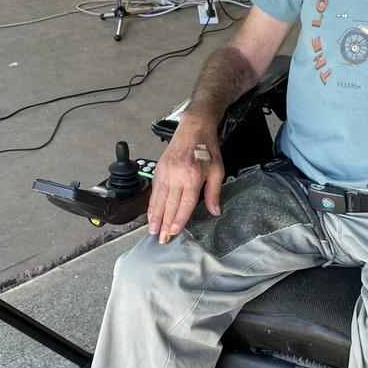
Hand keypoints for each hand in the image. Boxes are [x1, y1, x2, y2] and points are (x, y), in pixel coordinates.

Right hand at [147, 118, 223, 242]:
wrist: (194, 129)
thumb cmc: (207, 149)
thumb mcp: (218, 170)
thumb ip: (214, 193)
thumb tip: (215, 212)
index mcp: (192, 176)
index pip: (185, 203)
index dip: (179, 219)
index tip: (174, 232)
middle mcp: (177, 175)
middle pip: (169, 204)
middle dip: (164, 224)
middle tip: (161, 239)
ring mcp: (166, 172)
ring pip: (158, 199)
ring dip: (154, 217)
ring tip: (152, 231)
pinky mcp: (159, 169)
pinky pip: (154, 191)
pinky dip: (151, 204)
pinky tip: (150, 215)